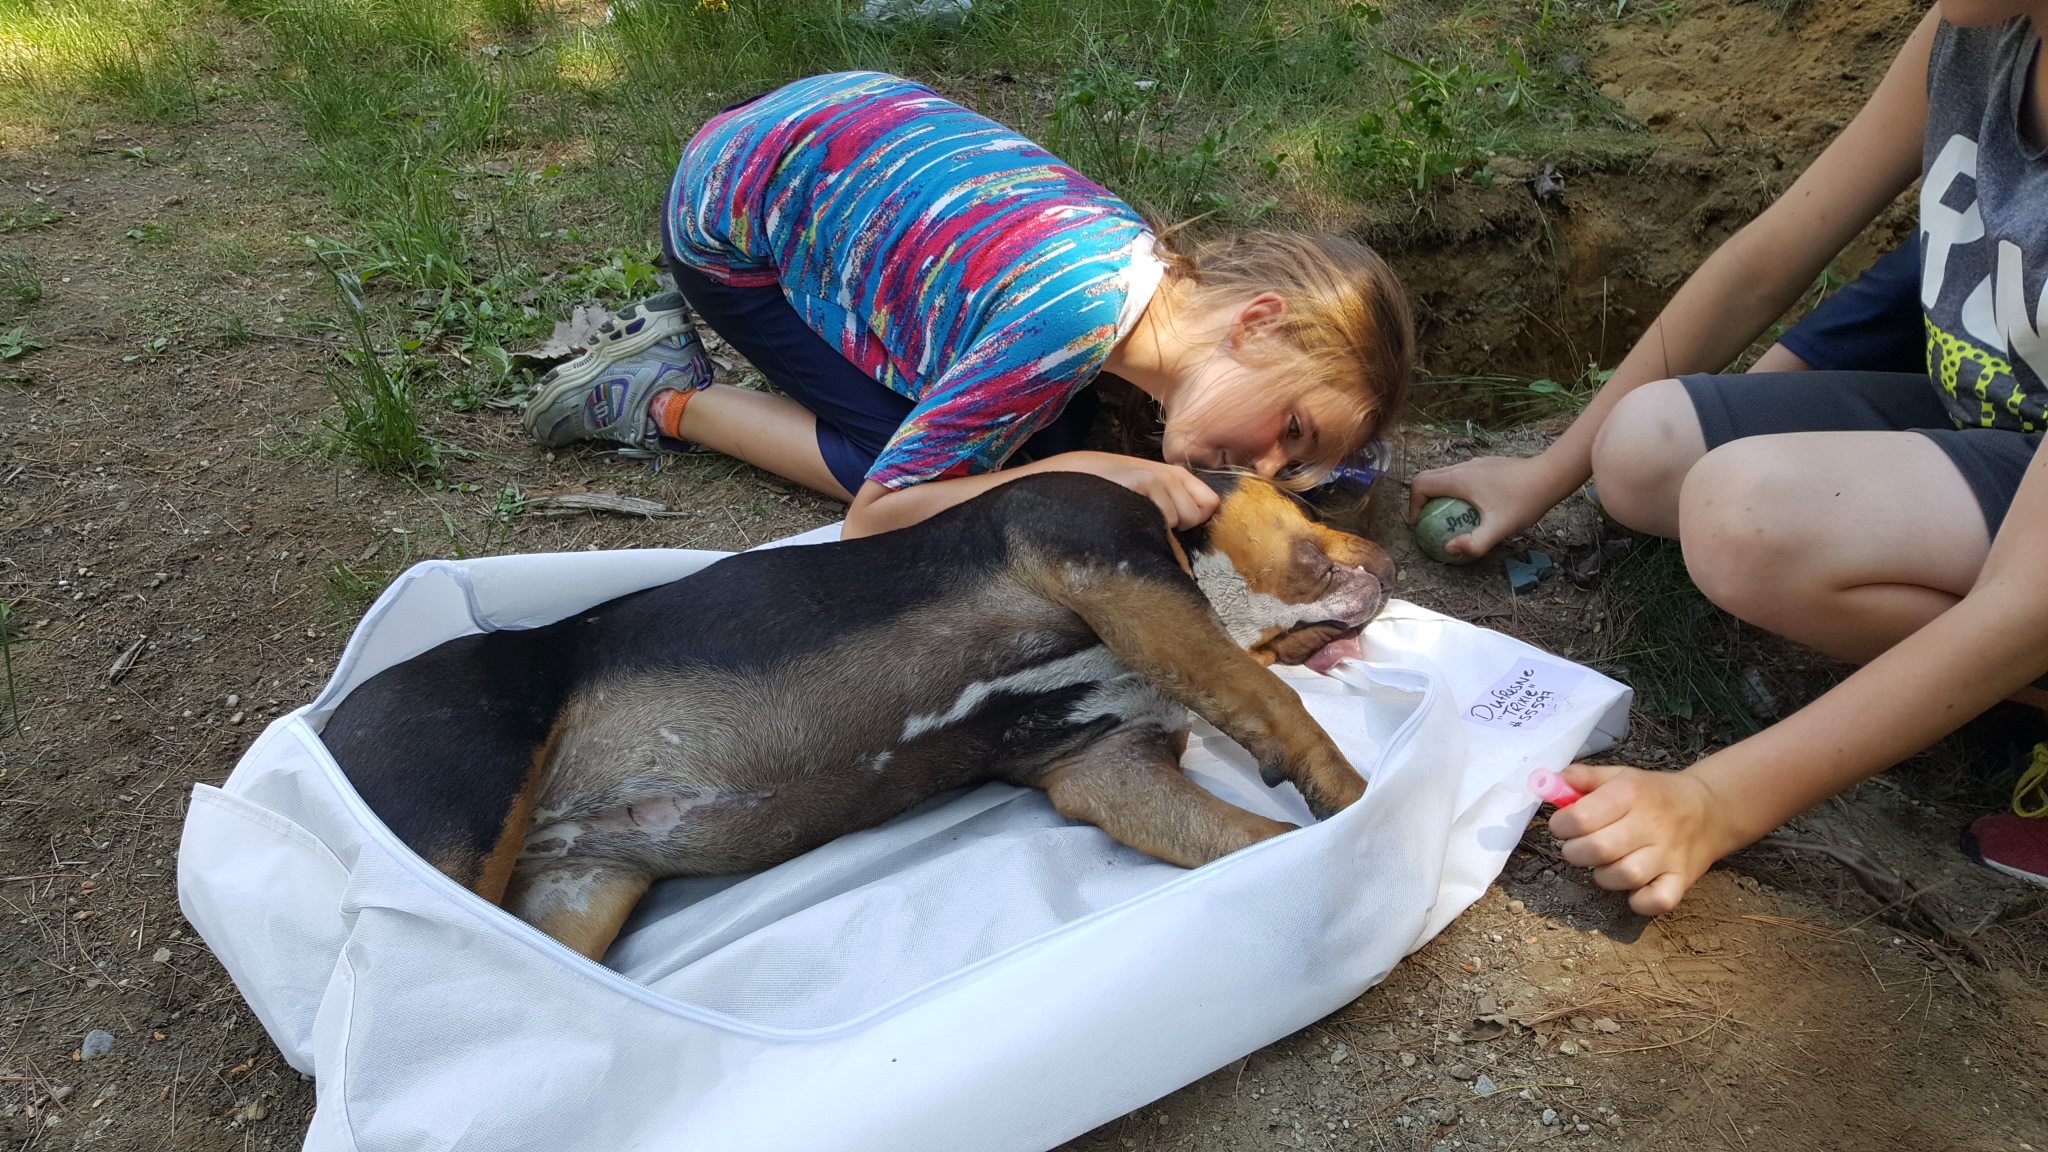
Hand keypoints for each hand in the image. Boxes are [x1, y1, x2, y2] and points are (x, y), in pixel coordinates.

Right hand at [1053, 451, 1220, 528]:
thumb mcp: (1149, 492)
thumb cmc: (1112, 492)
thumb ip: (1174, 503)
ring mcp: (1157, 478)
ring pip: (1178, 520)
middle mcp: (1171, 474)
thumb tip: (1197, 531)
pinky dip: (1147, 524)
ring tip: (1134, 514)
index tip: (1174, 523)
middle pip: (1196, 515)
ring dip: (1158, 526)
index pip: (1210, 503)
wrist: (1075, 477)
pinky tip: (1128, 512)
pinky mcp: (1142, 483)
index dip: (1195, 518)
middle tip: (1147, 516)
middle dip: (1177, 525)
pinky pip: (1161, 518)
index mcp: (1177, 474)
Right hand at [1407, 454, 1575, 559]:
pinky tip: (1474, 508)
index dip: (1412, 505)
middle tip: (1428, 523)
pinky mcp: (1486, 465)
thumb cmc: (1525, 500)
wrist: (1551, 475)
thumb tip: (1449, 549)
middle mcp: (1462, 467)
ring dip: (1438, 495)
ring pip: (1444, 476)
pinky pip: (1460, 476)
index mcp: (1459, 479)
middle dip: (1421, 501)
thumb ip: (1474, 543)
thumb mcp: (1500, 529)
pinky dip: (1454, 491)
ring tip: (1449, 518)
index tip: (1419, 525)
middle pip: (1428, 478)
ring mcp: (1474, 464)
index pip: (1420, 485)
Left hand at [1547, 763, 1740, 915]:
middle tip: (1579, 847)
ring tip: (1605, 864)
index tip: (1563, 826)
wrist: (1708, 809)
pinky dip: (1640, 901)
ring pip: (1624, 876)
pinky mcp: (1681, 879)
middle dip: (1575, 852)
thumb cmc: (1653, 795)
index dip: (1561, 825)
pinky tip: (1634, 887)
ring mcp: (1668, 854)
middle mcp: (1651, 824)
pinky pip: (1657, 901)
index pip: (1581, 817)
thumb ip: (1583, 778)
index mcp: (1631, 793)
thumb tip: (1548, 783)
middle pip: (1599, 849)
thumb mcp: (1619, 776)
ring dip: (1603, 876)